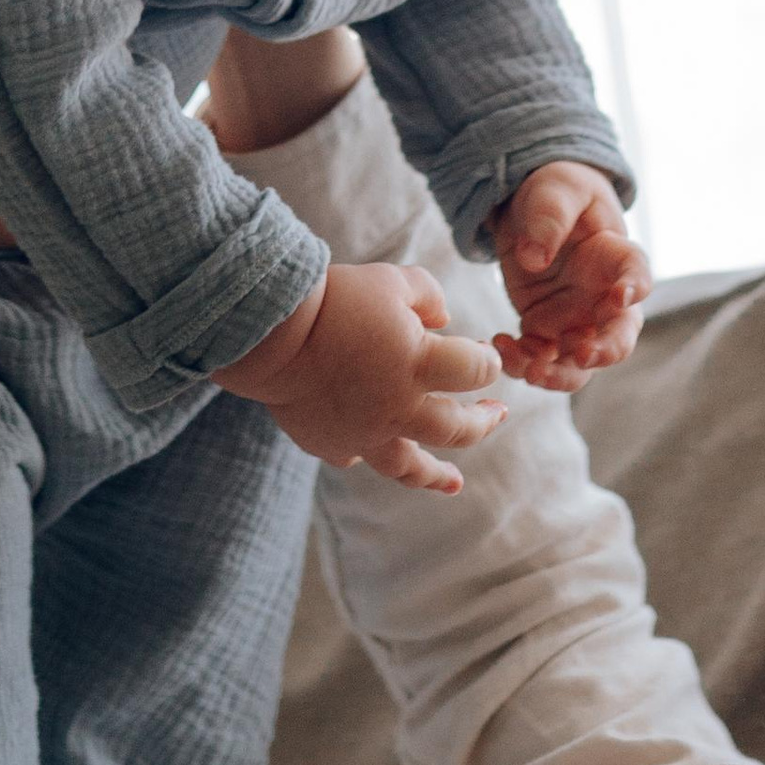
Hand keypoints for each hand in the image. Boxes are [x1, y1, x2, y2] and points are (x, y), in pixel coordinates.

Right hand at [216, 261, 506, 492]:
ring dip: (437, 475)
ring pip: (412, 466)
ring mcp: (365, 433)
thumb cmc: (334, 299)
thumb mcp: (391, 280)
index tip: (481, 351)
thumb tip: (444, 320)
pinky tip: (370, 450)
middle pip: (460, 430)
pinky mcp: (330, 442)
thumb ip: (428, 297)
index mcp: (419, 365)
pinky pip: (355, 456)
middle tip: (496, 414)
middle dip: (484, 421)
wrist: (268, 333)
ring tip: (455, 483)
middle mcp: (399, 408)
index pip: (477, 371)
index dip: (487, 361)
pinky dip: (366, 452)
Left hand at [489, 162, 649, 391]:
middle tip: (581, 354)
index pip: (637, 276)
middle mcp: (603, 297)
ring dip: (559, 373)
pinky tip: (499, 346)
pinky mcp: (545, 329)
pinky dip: (521, 363)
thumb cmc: (555, 192)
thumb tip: (533, 258)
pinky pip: (539, 358)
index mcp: (616, 257)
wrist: (528, 209)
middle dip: (605, 352)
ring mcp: (576, 318)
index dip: (634, 290)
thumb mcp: (555, 191)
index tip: (620, 298)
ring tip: (529, 369)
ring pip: (579, 363)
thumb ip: (550, 217)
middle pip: (618, 336)